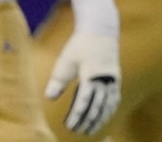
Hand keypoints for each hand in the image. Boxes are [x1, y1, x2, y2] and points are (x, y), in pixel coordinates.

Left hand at [45, 0, 120, 134]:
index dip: (78, 115)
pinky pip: (113, 99)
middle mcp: (105, 81)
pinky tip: (103, 116)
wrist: (100, 31)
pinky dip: (108, 110)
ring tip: (91, 129)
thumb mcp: (66, 61)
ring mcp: (112, 80)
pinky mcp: (114, 78)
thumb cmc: (80, 45)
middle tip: (79, 132)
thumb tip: (48, 98)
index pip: (85, 102)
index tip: (70, 126)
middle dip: (89, 121)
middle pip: (97, 107)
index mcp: (91, 76)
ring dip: (100, 119)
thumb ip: (58, 80)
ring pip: (107, 105)